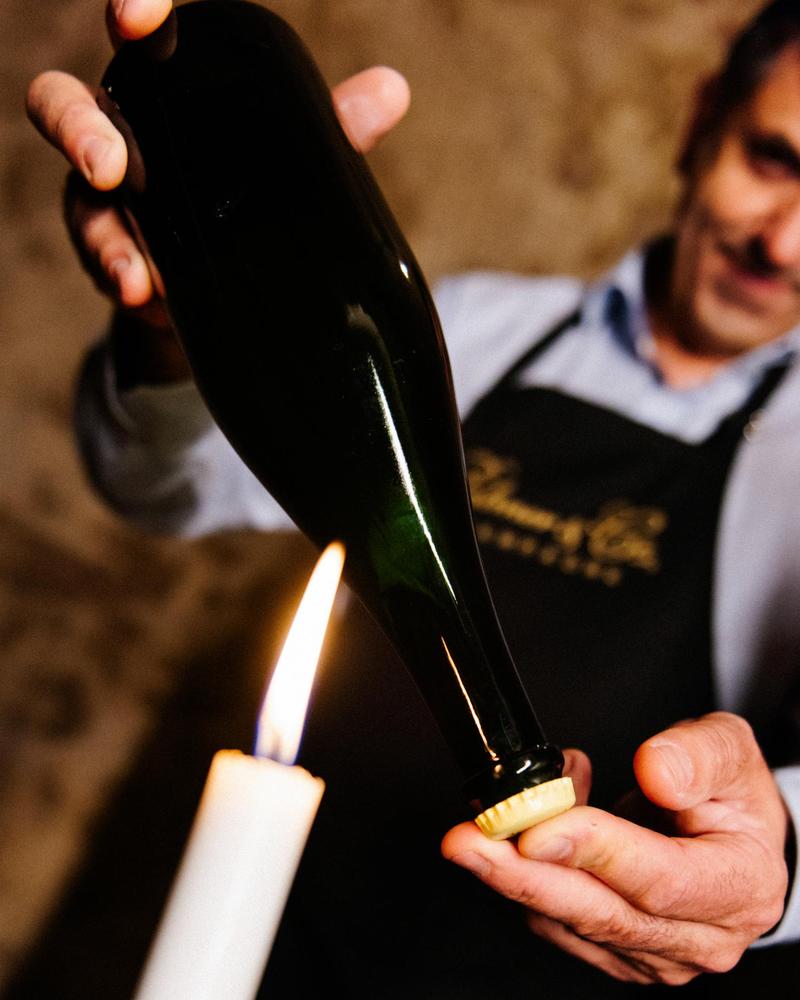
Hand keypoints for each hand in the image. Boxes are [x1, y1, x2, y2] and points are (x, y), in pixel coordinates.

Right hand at [26, 1, 409, 381]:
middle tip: (111, 163)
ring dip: (101, 234)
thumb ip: (333, 129)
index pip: (139, 43)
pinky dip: (123, 279)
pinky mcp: (113, 260)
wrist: (225, 280)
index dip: (133, 17)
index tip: (141, 17)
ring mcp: (107, 203)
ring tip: (133, 273)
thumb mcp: (290, 161)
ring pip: (78, 202)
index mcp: (162, 93)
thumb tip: (392, 91)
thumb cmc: (251, 194)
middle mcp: (121, 137)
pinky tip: (144, 295)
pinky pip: (106, 266)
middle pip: (64, 108)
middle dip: (78, 127)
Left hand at [442, 713, 789, 984]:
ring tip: (485, 818)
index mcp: (737, 888)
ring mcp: (654, 954)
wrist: (739, 842)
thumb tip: (654, 771)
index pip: (658, 880)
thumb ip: (699, 755)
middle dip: (521, 877)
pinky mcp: (618, 953)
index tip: (536, 830)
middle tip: (465, 843)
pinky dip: (531, 873)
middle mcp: (698, 937)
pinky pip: (558, 920)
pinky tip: (528, 824)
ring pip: (568, 920)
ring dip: (513, 872)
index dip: (592, 852)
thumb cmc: (735, 798)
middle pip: (599, 914)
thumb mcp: (732, 752)